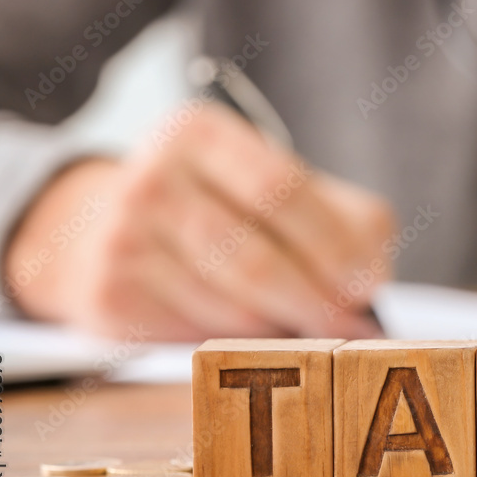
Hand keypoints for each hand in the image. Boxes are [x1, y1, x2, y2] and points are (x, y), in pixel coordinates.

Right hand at [4, 104, 394, 340]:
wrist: (103, 228)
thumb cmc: (219, 206)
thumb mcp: (275, 184)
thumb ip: (342, 218)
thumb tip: (372, 281)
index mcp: (200, 133)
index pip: (279, 189)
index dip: (333, 244)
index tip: (370, 285)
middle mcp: (152, 178)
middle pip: (255, 258)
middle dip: (316, 302)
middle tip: (352, 329)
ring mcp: (122, 238)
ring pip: (230, 308)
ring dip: (282, 329)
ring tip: (308, 330)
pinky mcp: (109, 295)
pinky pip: (198, 336)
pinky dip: (238, 343)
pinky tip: (251, 334)